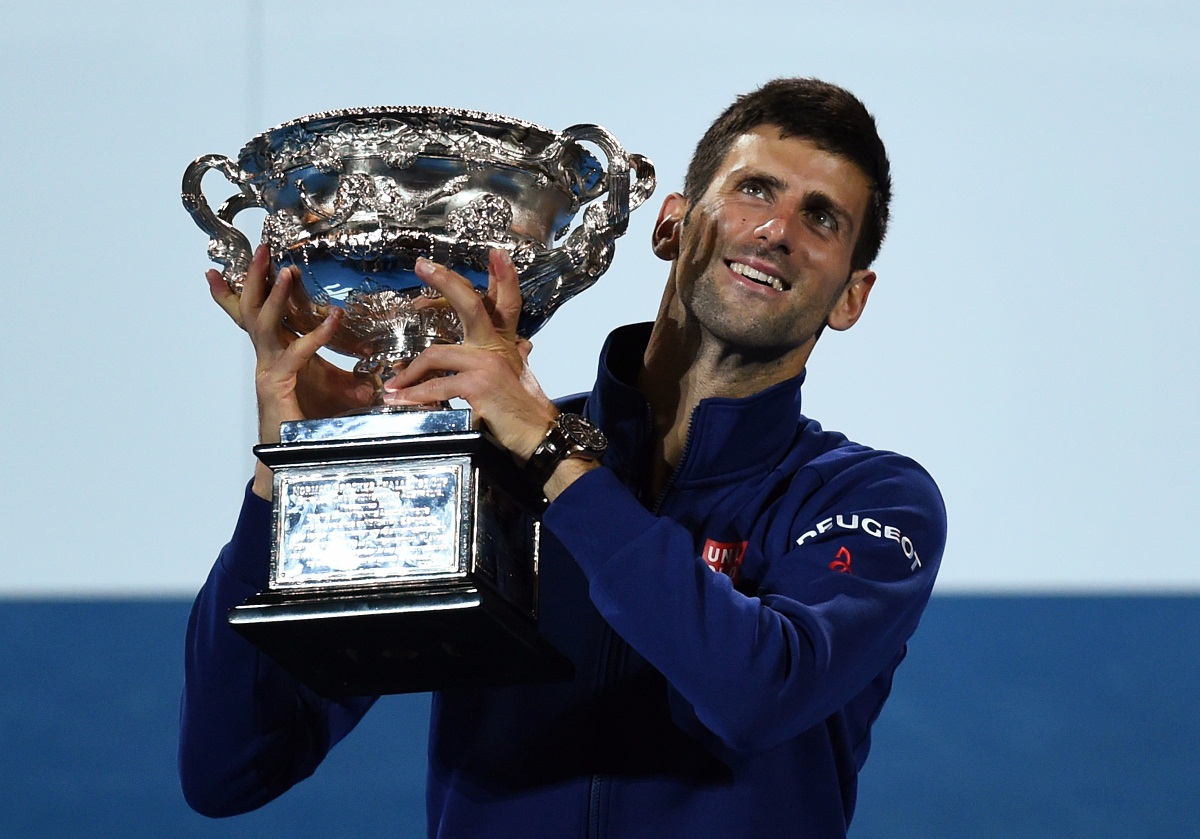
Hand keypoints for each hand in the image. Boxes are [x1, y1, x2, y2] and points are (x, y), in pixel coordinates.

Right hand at [208, 245, 373, 497]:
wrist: (293, 462)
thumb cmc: (311, 429)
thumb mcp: (339, 397)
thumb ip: (355, 383)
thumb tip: (378, 376)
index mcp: (275, 354)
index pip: (256, 315)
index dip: (246, 291)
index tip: (245, 265)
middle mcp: (266, 358)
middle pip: (252, 308)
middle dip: (254, 276)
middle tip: (262, 247)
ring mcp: (268, 370)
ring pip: (262, 323)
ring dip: (272, 294)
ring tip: (286, 268)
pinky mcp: (276, 385)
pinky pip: (296, 353)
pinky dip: (317, 335)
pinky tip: (335, 318)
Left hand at [382, 250, 557, 463]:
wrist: (540, 439)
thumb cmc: (528, 413)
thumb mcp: (523, 377)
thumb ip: (517, 357)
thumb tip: (524, 344)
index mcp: (504, 344)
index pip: (507, 303)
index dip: (504, 277)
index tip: (497, 253)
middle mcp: (496, 348)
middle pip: (470, 304)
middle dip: (445, 280)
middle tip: (423, 265)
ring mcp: (487, 365)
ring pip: (436, 355)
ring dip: (408, 374)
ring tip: (392, 386)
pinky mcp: (478, 386)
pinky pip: (436, 387)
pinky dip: (415, 396)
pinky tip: (400, 401)